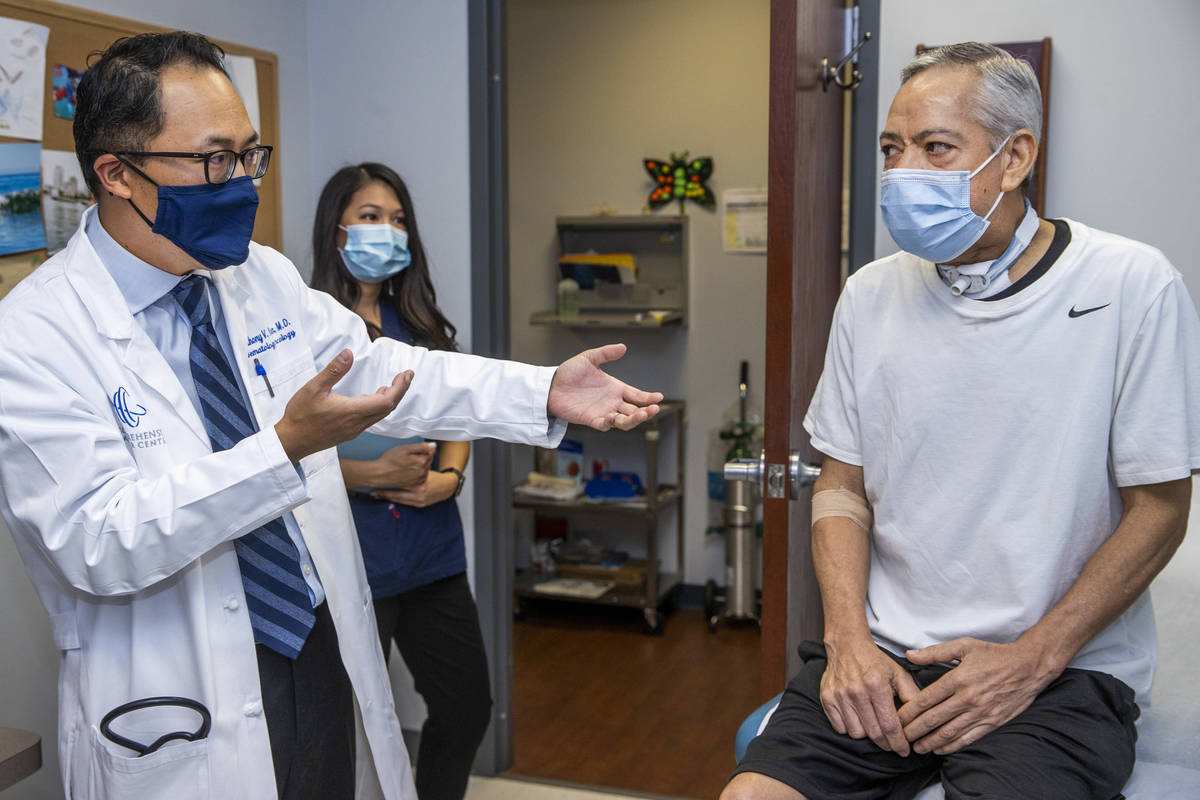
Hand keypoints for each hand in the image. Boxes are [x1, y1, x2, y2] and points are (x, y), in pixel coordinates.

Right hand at [275, 349, 411, 461]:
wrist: (291, 442)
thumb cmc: (300, 415)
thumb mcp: (314, 388)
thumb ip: (333, 370)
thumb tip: (349, 353)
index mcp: (352, 411)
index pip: (387, 401)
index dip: (400, 387)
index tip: (406, 374)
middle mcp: (357, 423)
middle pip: (388, 408)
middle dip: (400, 390)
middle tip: (405, 375)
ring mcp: (354, 430)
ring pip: (380, 414)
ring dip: (390, 399)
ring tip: (393, 384)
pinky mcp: (349, 433)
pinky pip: (371, 419)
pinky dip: (378, 407)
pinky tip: (373, 397)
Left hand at [372, 469, 458, 507]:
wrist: (447, 487)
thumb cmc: (436, 476)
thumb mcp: (426, 467)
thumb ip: (417, 462)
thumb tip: (406, 457)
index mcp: (421, 484)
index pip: (400, 485)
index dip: (388, 484)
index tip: (377, 483)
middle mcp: (419, 494)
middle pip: (398, 495)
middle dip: (385, 494)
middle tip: (373, 492)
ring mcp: (420, 501)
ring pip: (400, 500)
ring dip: (388, 498)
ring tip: (378, 495)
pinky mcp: (420, 505)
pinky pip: (405, 502)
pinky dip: (396, 500)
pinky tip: (389, 498)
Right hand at [373, 442, 435, 487]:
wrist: (380, 473)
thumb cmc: (391, 459)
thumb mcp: (405, 448)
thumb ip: (421, 447)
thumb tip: (433, 445)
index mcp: (421, 461)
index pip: (430, 453)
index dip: (422, 450)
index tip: (413, 451)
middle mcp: (422, 472)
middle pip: (428, 461)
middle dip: (422, 458)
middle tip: (408, 457)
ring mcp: (418, 479)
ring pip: (425, 469)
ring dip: (420, 466)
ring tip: (407, 464)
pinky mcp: (414, 484)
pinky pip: (420, 476)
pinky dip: (416, 473)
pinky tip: (408, 471)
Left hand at [548, 344, 662, 430]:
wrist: (551, 385)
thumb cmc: (569, 373)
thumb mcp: (588, 358)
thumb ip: (605, 353)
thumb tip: (623, 347)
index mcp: (616, 388)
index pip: (637, 395)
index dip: (648, 398)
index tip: (659, 398)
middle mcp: (612, 402)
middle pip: (634, 411)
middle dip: (646, 411)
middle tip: (654, 409)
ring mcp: (603, 412)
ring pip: (624, 421)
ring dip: (634, 420)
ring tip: (641, 415)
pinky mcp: (591, 419)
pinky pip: (604, 425)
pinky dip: (610, 423)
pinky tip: (614, 418)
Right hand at [820, 636, 920, 754]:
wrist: (847, 645)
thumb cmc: (875, 661)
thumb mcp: (899, 674)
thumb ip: (912, 695)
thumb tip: (923, 718)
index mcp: (877, 685)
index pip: (890, 725)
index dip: (899, 743)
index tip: (904, 751)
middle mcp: (856, 691)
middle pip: (874, 733)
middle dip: (886, 744)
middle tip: (893, 744)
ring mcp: (839, 695)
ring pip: (856, 733)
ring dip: (867, 734)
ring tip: (873, 724)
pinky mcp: (826, 698)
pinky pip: (840, 728)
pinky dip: (850, 728)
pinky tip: (858, 718)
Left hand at [898, 637, 1059, 754]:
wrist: (1028, 667)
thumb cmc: (995, 654)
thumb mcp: (964, 645)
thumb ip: (935, 652)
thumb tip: (910, 655)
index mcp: (957, 679)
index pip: (926, 700)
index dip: (908, 712)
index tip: (897, 718)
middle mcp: (967, 698)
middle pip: (933, 719)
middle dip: (914, 730)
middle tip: (901, 737)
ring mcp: (980, 712)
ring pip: (949, 732)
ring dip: (930, 742)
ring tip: (917, 747)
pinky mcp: (992, 722)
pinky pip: (968, 738)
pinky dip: (952, 746)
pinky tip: (940, 749)